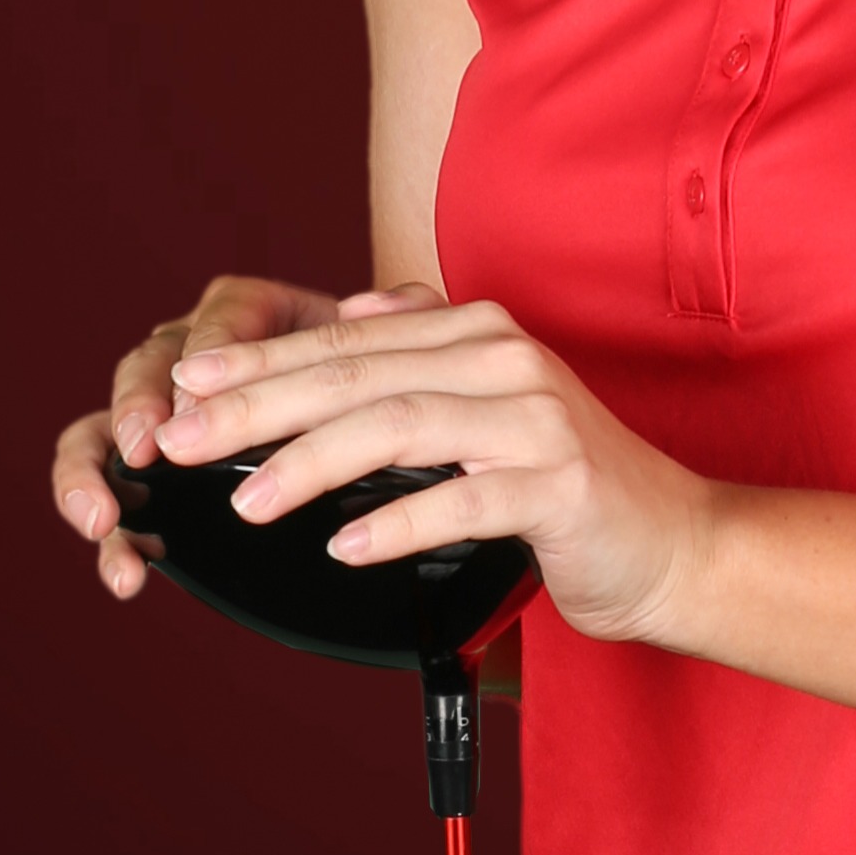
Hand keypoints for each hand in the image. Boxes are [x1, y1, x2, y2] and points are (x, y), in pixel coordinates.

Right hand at [53, 272, 377, 597]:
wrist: (362, 419)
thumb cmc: (370, 377)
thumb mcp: (393, 344)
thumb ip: (404, 318)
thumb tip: (381, 304)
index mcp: (248, 312)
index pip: (222, 317)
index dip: (209, 354)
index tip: (202, 395)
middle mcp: (188, 353)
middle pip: (146, 366)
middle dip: (137, 407)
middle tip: (143, 448)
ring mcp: (159, 411)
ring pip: (101, 429)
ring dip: (91, 475)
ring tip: (103, 520)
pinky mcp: (147, 468)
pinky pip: (107, 488)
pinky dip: (109, 531)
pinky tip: (128, 574)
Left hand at [157, 299, 712, 649]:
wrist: (674, 542)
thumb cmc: (568, 484)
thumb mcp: (495, 402)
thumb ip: (428, 351)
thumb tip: (354, 310)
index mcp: (480, 333)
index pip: (348, 342)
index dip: (260, 361)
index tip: (184, 384)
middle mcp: (506, 359)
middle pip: (359, 375)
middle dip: (259, 406)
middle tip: (181, 440)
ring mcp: (537, 419)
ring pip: (400, 424)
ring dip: (312, 462)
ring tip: (247, 499)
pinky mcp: (560, 484)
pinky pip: (464, 499)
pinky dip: (398, 521)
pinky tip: (344, 545)